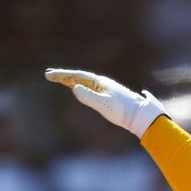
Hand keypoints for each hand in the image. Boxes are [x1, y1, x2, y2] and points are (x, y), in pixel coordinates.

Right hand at [45, 68, 165, 138]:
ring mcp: (106, 90)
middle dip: (64, 76)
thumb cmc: (123, 110)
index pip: (78, 75)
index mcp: (101, 82)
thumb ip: (89, 96)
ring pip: (84, 83)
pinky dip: (80, 87)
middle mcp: (103, 83)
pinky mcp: (109, 97)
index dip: (63, 75)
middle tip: (48, 75)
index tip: (49, 75)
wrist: (141, 116)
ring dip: (71, 81)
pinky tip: (77, 89)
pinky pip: (90, 89)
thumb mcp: (104, 104)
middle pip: (79, 77)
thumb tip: (74, 87)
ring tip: (58, 80)